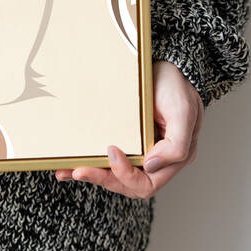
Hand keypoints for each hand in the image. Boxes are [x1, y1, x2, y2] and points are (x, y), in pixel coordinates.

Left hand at [54, 60, 204, 196]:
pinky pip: (108, 160)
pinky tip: (70, 166)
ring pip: (114, 176)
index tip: (111, 151)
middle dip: (102, 178)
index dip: (126, 175)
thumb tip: (151, 166)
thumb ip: (176, 145)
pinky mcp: (126, 141)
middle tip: (79, 170)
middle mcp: (156, 160)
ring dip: (92, 175)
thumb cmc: (177, 87)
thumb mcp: (182, 112)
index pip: (147, 183)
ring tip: (67, 171)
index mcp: (172, 159)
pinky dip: (91, 164)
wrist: (168, 66)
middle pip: (127, 184)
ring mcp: (139, 151)